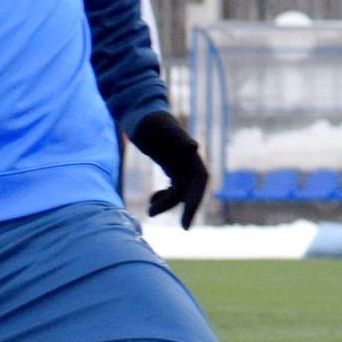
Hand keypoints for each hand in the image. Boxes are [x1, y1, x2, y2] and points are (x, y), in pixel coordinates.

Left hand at [130, 110, 208, 228]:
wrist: (141, 114)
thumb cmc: (150, 118)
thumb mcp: (162, 126)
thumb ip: (178, 135)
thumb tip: (195, 147)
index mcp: (190, 155)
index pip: (200, 181)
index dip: (197, 199)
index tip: (189, 216)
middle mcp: (188, 162)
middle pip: (194, 190)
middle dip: (189, 208)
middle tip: (184, 227)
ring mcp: (180, 166)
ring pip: (181, 192)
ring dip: (169, 203)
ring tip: (150, 211)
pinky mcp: (170, 167)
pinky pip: (173, 188)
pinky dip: (164, 197)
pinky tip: (151, 200)